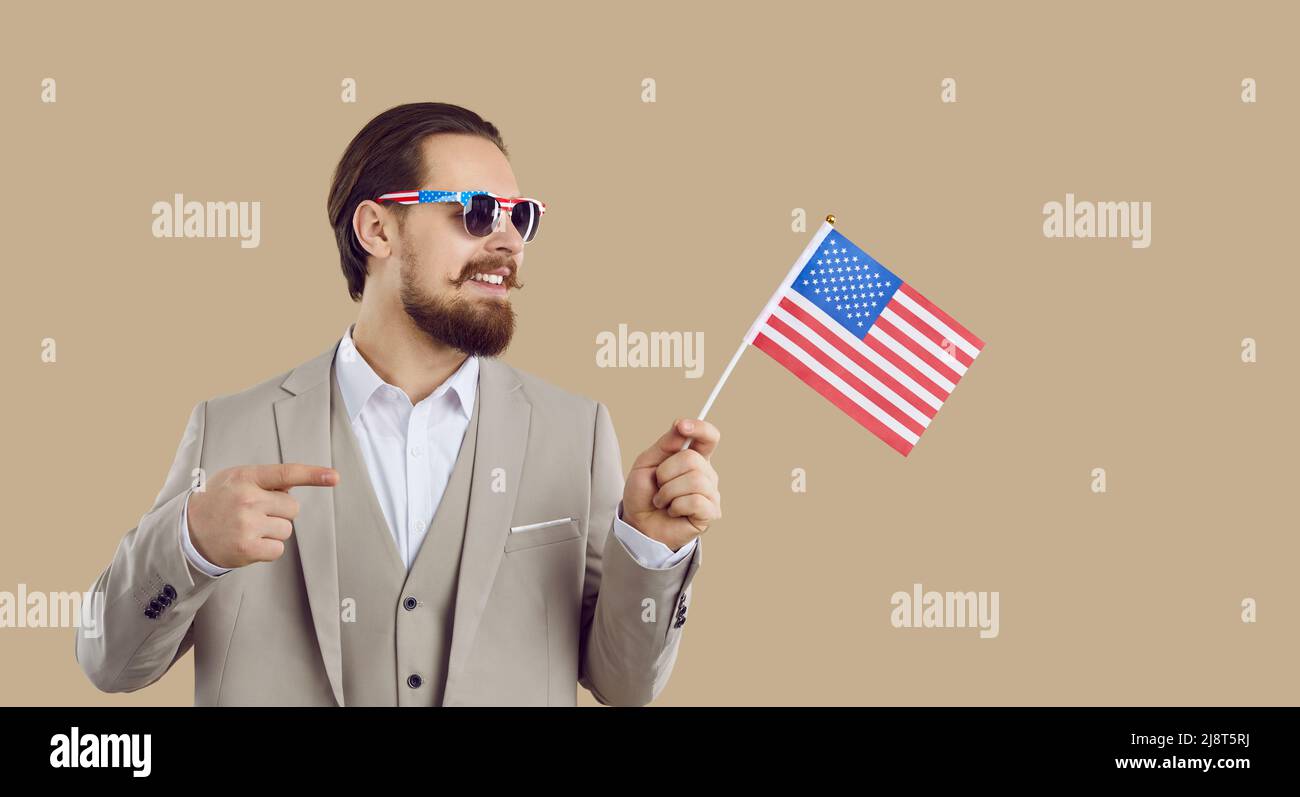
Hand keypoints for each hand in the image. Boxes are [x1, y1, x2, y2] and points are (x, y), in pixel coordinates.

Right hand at [187, 463, 338, 568]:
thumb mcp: (235, 479)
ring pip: (287, 529)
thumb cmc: (217, 502)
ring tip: (249, 528)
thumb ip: (264, 479)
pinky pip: (278, 549)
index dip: (313, 474)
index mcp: (246, 477)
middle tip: (255, 514)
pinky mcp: (247, 548)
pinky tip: (249, 542)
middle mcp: (247, 499)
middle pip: (292, 507)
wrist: (186, 532)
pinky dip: (268, 548)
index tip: (334, 477)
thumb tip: (294, 484)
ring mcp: (247, 525)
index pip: (286, 473)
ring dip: (274, 531)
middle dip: (280, 512)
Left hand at [622, 419, 721, 551]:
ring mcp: (711, 494)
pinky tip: (673, 511)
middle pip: (693, 459)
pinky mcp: (710, 513)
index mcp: (693, 458)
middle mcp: (706, 474)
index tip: (682, 425)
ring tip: (662, 500)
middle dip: (666, 472)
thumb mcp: (646, 462)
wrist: (638, 524)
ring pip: (695, 480)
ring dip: (668, 492)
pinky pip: (696, 501)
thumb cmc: (644, 494)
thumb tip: (680, 425)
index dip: (700, 428)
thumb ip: (665, 444)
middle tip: (658, 484)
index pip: (709, 437)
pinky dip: (676, 506)